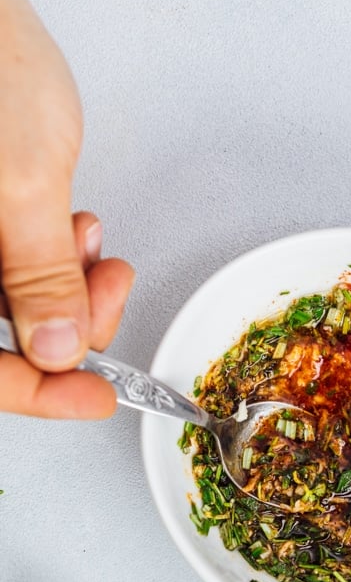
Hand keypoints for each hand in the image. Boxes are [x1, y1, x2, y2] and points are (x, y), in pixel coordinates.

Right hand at [0, 0, 132, 417]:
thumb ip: (39, 280)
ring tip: (93, 245)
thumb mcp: (18, 186)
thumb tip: (56, 351)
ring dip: (69, 288)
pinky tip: (76, 226)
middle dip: (67, 325)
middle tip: (109, 293)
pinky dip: (57, 257)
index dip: (39, 393)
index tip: (99, 396)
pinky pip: (16, 264)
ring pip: (16, 305)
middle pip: (0, 340)